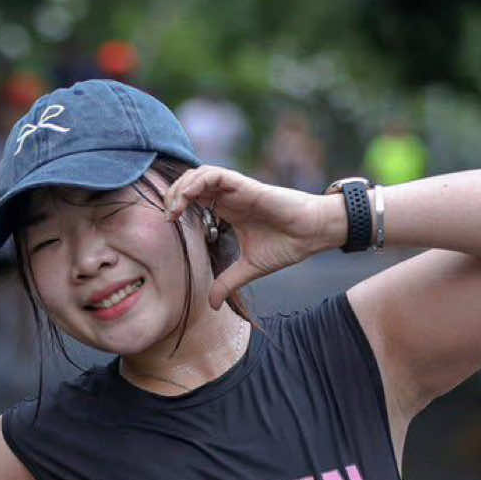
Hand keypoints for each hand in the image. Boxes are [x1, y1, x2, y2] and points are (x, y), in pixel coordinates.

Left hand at [164, 165, 341, 308]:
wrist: (312, 235)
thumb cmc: (286, 245)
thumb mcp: (249, 269)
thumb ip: (227, 283)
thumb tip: (212, 305)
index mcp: (228, 209)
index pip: (194, 197)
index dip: (177, 205)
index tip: (169, 224)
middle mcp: (229, 196)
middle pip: (191, 182)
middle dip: (172, 195)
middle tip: (167, 217)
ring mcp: (237, 189)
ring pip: (200, 174)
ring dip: (181, 187)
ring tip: (174, 209)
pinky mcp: (247, 186)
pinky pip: (217, 175)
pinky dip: (198, 182)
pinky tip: (188, 199)